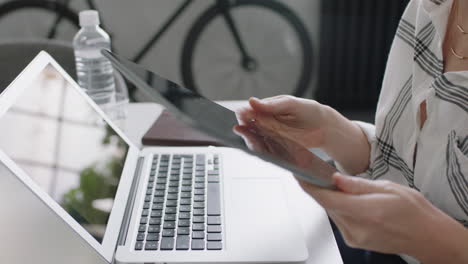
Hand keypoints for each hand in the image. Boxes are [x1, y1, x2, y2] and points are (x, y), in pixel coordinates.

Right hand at [235, 96, 328, 148]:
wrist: (324, 127)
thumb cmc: (307, 111)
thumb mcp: (290, 103)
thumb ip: (272, 104)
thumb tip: (252, 101)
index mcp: (265, 110)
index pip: (248, 112)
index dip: (243, 114)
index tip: (242, 115)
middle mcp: (264, 124)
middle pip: (248, 128)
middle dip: (244, 129)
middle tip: (242, 129)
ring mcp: (269, 137)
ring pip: (254, 141)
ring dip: (250, 141)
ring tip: (252, 140)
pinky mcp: (276, 149)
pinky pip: (265, 152)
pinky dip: (261, 151)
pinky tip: (260, 149)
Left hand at [299, 173, 467, 262]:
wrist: (428, 236)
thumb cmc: (414, 211)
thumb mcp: (388, 187)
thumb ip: (357, 185)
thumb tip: (335, 178)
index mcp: (364, 211)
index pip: (326, 198)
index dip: (308, 185)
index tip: (298, 173)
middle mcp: (356, 227)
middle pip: (326, 205)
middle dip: (318, 188)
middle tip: (315, 172)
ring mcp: (354, 237)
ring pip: (331, 212)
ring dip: (329, 198)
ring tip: (332, 183)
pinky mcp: (355, 241)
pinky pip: (338, 220)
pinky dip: (337, 208)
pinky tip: (344, 199)